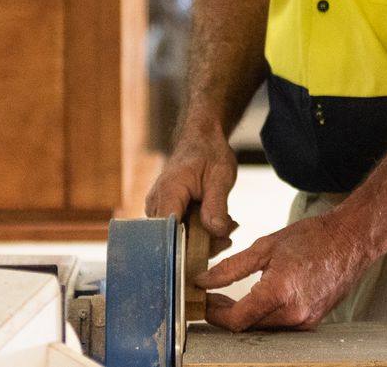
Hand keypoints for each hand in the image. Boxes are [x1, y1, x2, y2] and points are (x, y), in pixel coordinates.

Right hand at [144, 122, 239, 254]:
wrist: (201, 139)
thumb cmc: (209, 153)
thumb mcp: (220, 177)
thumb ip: (216, 205)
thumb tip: (217, 231)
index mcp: (169, 192)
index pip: (170, 232)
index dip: (190, 247)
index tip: (216, 245)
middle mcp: (157, 203)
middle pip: (174, 239)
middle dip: (205, 243)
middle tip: (229, 232)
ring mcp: (159, 208)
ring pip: (178, 238)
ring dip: (205, 238)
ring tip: (228, 224)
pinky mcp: (166, 211)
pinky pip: (180, 230)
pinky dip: (200, 231)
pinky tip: (218, 222)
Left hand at [196, 211, 381, 331]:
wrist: (350, 240)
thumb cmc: (312, 238)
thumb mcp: (265, 247)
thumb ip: (231, 267)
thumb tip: (204, 281)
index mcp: (280, 293)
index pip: (237, 320)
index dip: (215, 315)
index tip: (203, 302)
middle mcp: (294, 314)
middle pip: (248, 328)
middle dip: (226, 316)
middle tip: (211, 299)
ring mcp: (305, 321)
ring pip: (263, 329)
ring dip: (244, 318)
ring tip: (227, 300)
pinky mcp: (312, 322)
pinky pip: (280, 326)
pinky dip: (263, 317)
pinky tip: (253, 302)